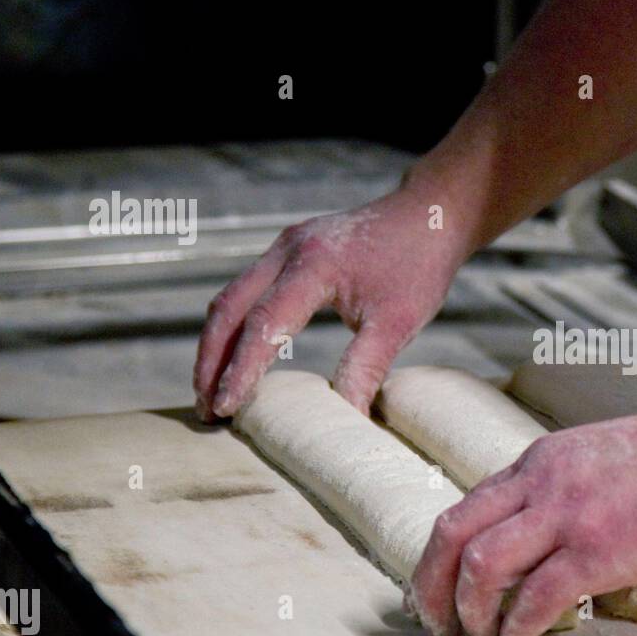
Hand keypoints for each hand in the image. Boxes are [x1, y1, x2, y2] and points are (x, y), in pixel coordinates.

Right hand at [194, 190, 468, 419]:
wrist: (430, 215)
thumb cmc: (419, 265)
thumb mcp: (398, 322)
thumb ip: (365, 368)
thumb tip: (347, 420)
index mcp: (315, 263)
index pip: (264, 323)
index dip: (241, 369)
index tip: (224, 408)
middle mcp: (289, 249)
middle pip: (229, 309)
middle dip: (212, 362)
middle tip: (207, 410)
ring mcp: (285, 246)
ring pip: (231, 299)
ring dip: (217, 345)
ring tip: (213, 392)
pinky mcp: (289, 251)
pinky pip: (248, 290)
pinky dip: (236, 326)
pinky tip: (237, 357)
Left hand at [409, 398, 636, 635]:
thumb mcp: (603, 459)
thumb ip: (568, 493)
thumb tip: (556, 546)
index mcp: (542, 461)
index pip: (468, 506)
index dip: (444, 555)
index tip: (443, 588)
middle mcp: (541, 482)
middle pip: (452, 534)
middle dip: (432, 586)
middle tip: (438, 624)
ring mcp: (567, 515)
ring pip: (481, 565)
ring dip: (471, 611)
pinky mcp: (600, 550)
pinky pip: (536, 596)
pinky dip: (517, 627)